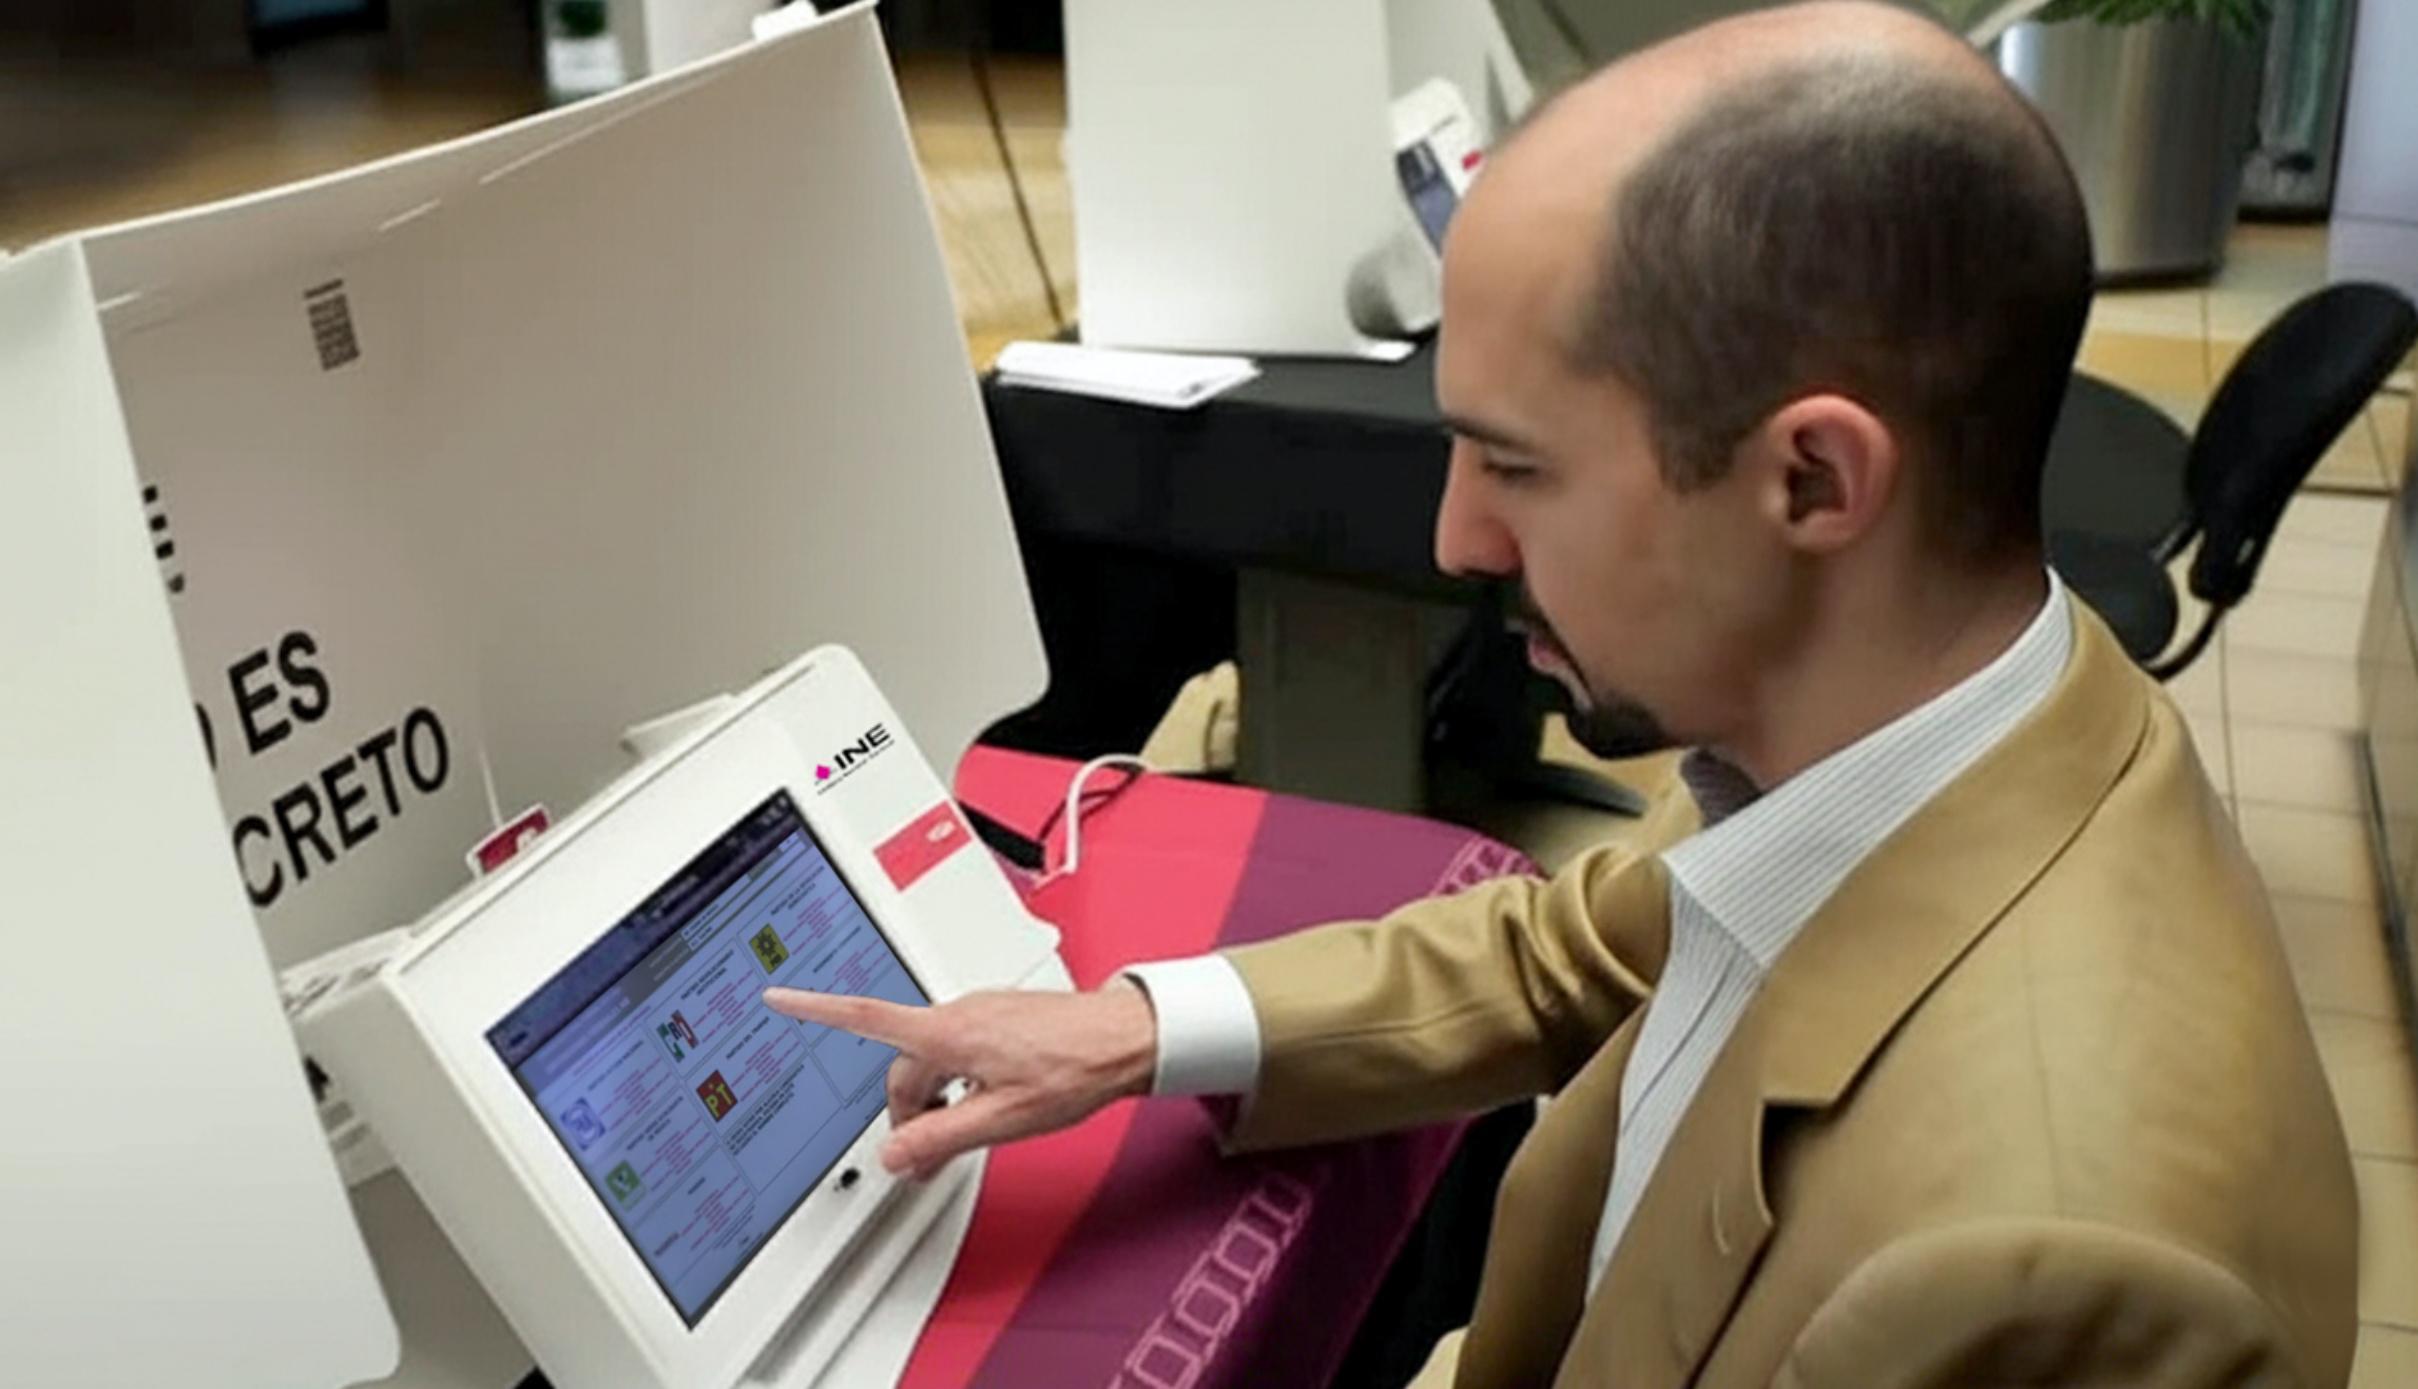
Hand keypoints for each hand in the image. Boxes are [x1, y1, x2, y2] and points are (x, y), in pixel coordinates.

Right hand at [762, 980, 1158, 1180]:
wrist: (1123, 1039)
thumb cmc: (1074, 1070)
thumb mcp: (1002, 1120)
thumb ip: (942, 1138)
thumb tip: (896, 1156)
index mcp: (948, 1033)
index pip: (867, 1017)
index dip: (816, 1009)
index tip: (780, 998)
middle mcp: (958, 1014)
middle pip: (903, 1065)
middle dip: (906, 1112)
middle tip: (925, 1159)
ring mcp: (979, 1012)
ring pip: (931, 1059)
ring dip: (934, 1098)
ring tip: (963, 1132)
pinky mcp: (997, 1017)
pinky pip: (957, 1049)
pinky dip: (956, 1080)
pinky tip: (984, 1101)